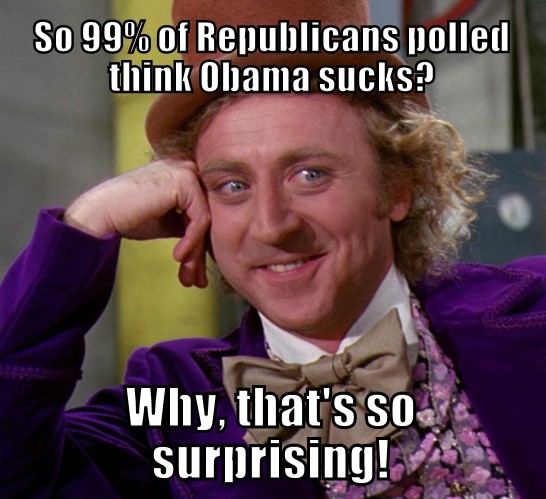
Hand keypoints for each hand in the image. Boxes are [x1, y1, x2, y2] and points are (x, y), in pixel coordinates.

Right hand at [64, 159, 210, 287]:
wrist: (100, 213)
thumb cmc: (128, 217)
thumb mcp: (167, 221)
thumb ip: (188, 224)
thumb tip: (209, 244)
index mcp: (183, 174)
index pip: (202, 212)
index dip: (199, 245)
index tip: (194, 272)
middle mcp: (187, 168)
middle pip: (206, 217)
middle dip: (200, 253)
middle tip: (196, 282)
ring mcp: (186, 172)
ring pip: (205, 221)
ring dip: (196, 253)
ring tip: (187, 276)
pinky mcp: (184, 180)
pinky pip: (199, 219)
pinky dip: (192, 242)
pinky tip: (179, 257)